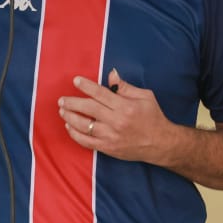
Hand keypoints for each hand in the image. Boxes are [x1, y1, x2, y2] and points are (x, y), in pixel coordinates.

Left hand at [58, 68, 179, 161]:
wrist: (160, 143)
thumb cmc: (153, 117)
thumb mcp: (145, 97)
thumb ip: (125, 87)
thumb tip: (111, 74)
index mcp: (126, 107)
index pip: (101, 94)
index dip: (86, 86)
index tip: (75, 81)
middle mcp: (117, 121)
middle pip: (89, 109)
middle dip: (72, 103)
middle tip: (62, 99)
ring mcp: (111, 136)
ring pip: (84, 126)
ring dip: (70, 117)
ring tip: (62, 110)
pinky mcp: (107, 148)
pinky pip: (86, 141)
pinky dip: (74, 134)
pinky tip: (69, 126)